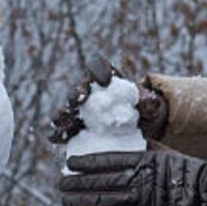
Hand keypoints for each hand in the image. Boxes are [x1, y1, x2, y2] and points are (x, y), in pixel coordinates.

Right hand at [47, 62, 170, 144]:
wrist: (136, 129)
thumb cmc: (140, 109)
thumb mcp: (149, 105)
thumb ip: (149, 103)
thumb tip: (150, 102)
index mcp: (105, 78)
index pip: (98, 67)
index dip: (99, 71)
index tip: (105, 80)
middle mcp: (88, 92)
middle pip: (78, 89)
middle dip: (77, 92)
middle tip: (80, 98)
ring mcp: (79, 112)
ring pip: (67, 110)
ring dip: (64, 113)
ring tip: (64, 119)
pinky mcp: (75, 131)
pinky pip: (63, 131)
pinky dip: (59, 134)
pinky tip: (57, 139)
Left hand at [59, 151, 206, 205]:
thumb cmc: (187, 170)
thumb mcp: (164, 151)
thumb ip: (145, 146)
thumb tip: (132, 138)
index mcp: (141, 159)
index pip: (106, 159)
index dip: (85, 161)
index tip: (69, 162)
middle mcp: (137, 178)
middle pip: (98, 180)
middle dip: (76, 182)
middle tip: (60, 183)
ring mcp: (139, 198)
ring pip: (102, 199)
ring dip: (79, 200)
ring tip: (64, 200)